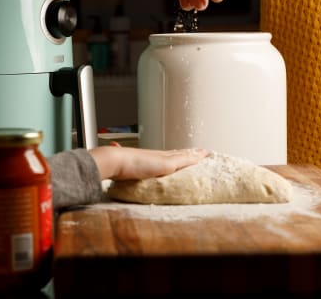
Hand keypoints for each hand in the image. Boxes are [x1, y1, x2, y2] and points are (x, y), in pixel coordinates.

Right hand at [89, 145, 208, 180]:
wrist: (115, 160)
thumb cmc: (116, 165)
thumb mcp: (123, 169)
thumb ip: (123, 167)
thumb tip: (114, 151)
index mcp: (149, 159)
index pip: (167, 156)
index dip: (177, 154)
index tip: (184, 153)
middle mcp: (157, 156)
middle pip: (178, 153)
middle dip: (189, 153)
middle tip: (201, 151)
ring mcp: (163, 159)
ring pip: (184, 155)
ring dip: (195, 154)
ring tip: (206, 153)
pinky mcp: (167, 164)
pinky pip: (186, 160)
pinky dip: (195, 158)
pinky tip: (203, 156)